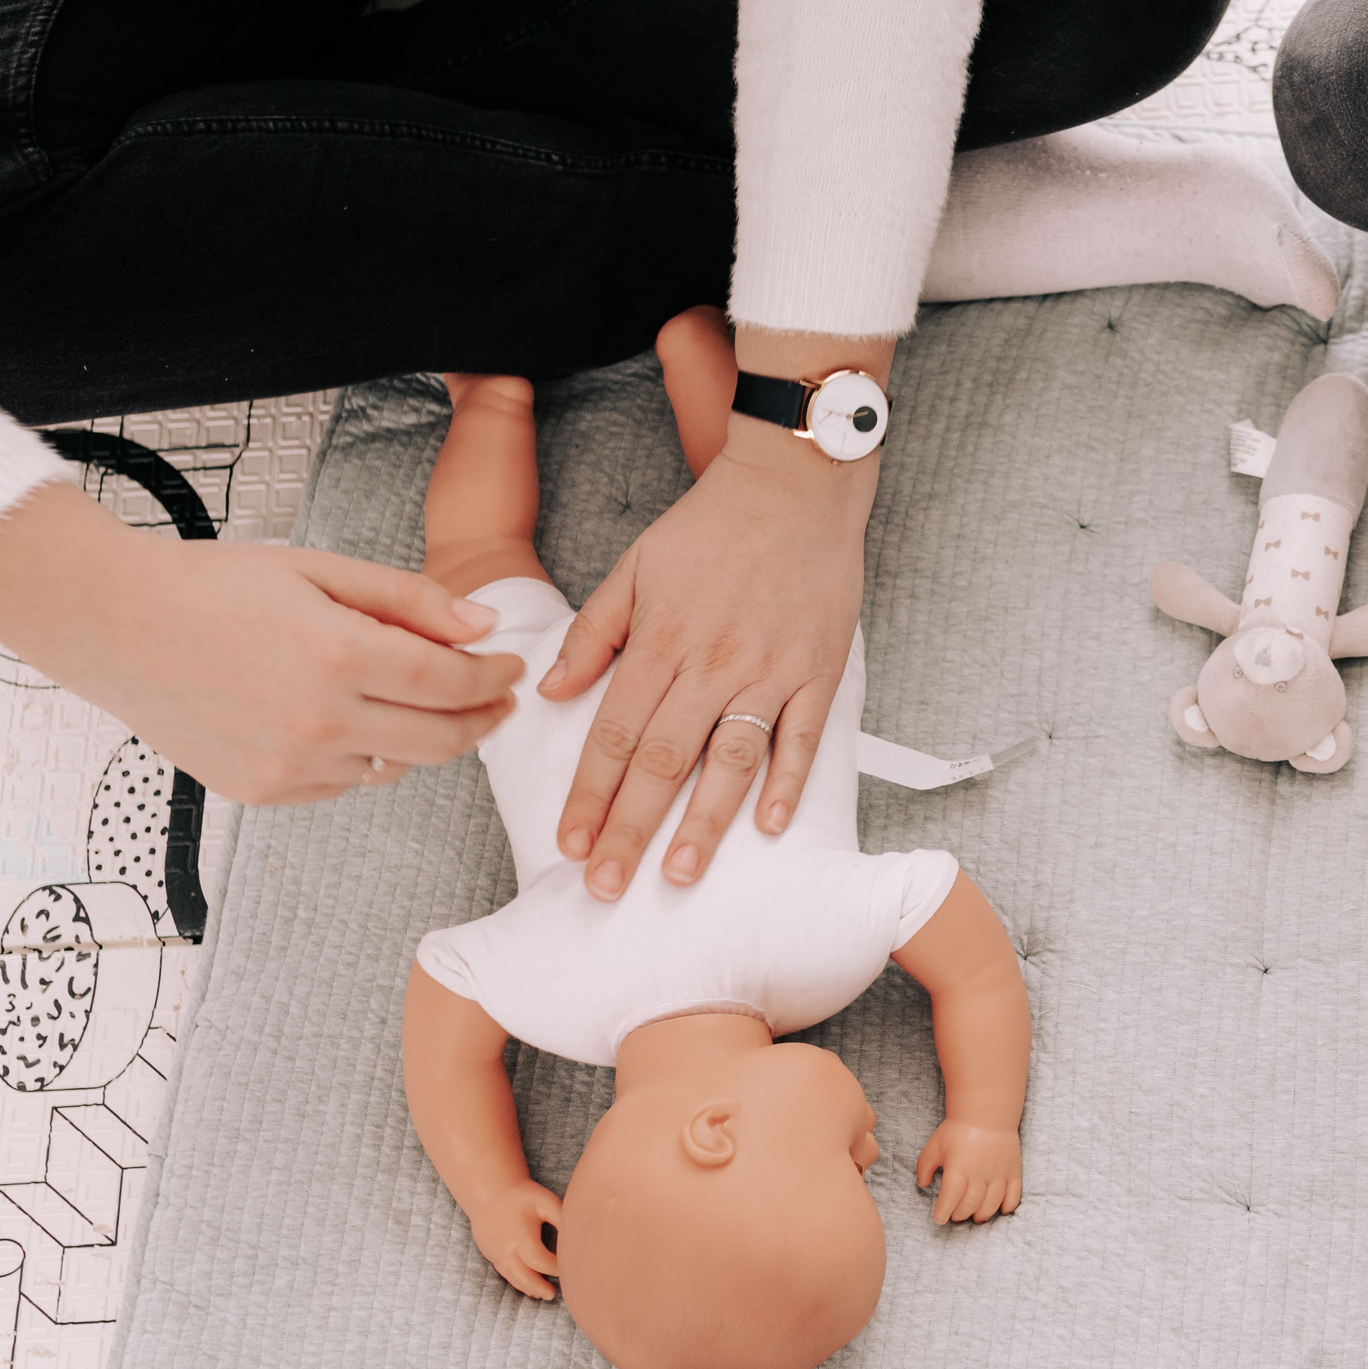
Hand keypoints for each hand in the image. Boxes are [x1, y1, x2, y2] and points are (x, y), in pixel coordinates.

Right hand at [0, 485, 520, 801]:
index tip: (514, 669)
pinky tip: (346, 719)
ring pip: (395, 766)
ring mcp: (288, 764)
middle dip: (482, 721)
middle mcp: (317, 720)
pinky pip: (344, 783)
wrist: (115, 625)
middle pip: (440, 740)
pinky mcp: (262, 791)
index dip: (495, 679)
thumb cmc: (215, 586)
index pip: (451, 682)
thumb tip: (485, 626)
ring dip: (419, 737)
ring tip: (413, 698)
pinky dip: (363, 756)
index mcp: (337, 655)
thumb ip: (410, 600)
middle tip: (500, 703)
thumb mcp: (320, 570)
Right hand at [467, 1177, 564, 1300]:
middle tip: (554, 1295)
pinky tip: (528, 1285)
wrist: (488, 1192)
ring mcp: (497, 1255)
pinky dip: (518, 1281)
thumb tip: (576, 1233)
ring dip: (528, 1288)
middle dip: (539, 1287)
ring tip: (544, 1294)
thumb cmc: (519, 1196)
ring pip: (513, 1278)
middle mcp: (506, 1251)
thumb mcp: (543, 1201)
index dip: (555, 1267)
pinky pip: (506, 1274)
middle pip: (524, 1278)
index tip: (568, 1266)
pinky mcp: (492, 1255)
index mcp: (521, 1239)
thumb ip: (560, 1217)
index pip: (540, 1261)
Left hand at [546, 410, 876, 900]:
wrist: (794, 482)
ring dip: (704, 824)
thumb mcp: (634, 565)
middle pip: (664, 762)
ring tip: (680, 874)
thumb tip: (550, 691)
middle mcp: (713, 663)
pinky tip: (772, 828)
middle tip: (608, 886)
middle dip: (631, 830)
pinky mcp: (818, 670)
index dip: (590, 794)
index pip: (616, 734)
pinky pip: (803, 737)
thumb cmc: (712, 524)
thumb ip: (593, 633)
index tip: (571, 843)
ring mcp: (770, 670)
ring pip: (731, 761)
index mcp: (661, 640)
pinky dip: (788, 784)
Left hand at [914, 1122, 1021, 1224]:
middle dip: (960, 1215)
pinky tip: (999, 1210)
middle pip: (970, 1206)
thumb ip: (924, 1167)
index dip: (942, 1213)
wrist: (987, 1112)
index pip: (949, 1200)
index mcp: (958, 1170)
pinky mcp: (1013, 1171)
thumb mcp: (934, 1146)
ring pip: (991, 1205)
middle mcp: (979, 1175)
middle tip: (955, 1216)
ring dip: (981, 1215)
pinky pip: (1013, 1196)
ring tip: (974, 1216)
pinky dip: (1007, 1207)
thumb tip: (922, 1185)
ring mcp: (998, 1174)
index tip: (939, 1219)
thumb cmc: (957, 1129)